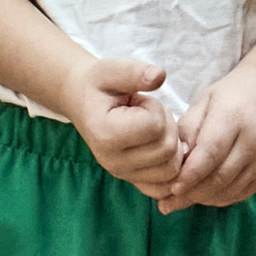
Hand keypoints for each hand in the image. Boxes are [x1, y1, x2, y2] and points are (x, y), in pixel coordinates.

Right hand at [56, 56, 181, 198]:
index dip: (156, 108)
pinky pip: (165, 186)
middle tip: (149, 113)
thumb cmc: (98, 85)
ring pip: (172, 169)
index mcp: (105, 134)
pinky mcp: (132, 181)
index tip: (140, 100)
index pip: (155, 127)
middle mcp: (112, 161)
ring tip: (153, 129)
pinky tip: (160, 146)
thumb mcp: (111, 70)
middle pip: (167, 150)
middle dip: (167, 126)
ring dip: (171, 145)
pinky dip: (170, 167)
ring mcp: (122, 174)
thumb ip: (135, 72)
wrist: (82, 102)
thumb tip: (160, 74)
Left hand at [162, 65, 255, 212]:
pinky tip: (202, 196)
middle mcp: (254, 141)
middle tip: (167, 202)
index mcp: (233, 118)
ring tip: (179, 202)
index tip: (171, 188)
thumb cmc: (229, 96)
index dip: (190, 174)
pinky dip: (220, 198)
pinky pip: (242, 193)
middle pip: (221, 176)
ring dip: (203, 199)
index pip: (211, 153)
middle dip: (192, 193)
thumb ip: (188, 129)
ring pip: (231, 189)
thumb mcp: (203, 102)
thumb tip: (176, 160)